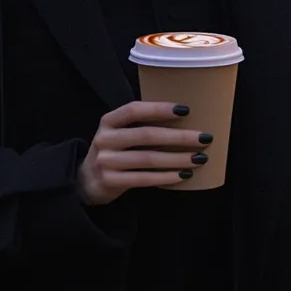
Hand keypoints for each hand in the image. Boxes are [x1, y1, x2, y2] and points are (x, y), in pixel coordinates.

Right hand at [76, 101, 211, 205]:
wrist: (86, 181)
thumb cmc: (114, 150)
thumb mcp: (118, 132)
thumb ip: (140, 125)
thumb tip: (182, 117)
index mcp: (109, 121)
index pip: (134, 110)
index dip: (159, 109)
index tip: (185, 110)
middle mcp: (105, 139)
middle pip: (146, 135)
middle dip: (179, 137)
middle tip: (204, 137)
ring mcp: (106, 161)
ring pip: (148, 159)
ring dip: (177, 158)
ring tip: (199, 158)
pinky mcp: (111, 182)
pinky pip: (144, 178)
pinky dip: (166, 177)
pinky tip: (183, 175)